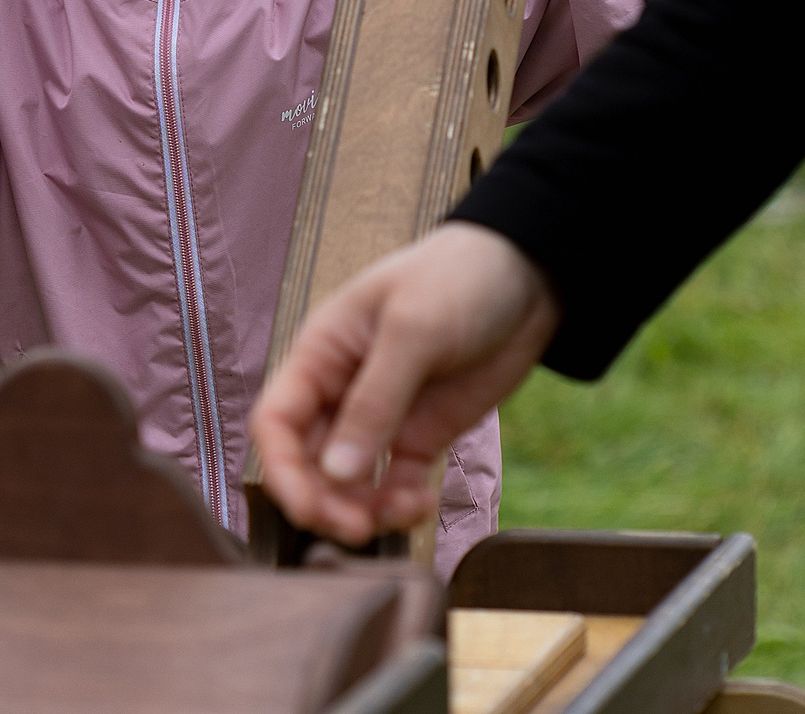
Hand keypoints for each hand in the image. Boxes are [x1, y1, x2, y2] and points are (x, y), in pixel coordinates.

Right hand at [250, 223, 561, 544]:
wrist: (529, 276)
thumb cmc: (458, 278)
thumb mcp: (414, 330)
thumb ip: (374, 402)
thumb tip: (335, 473)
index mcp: (322, 353)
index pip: (276, 420)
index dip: (281, 469)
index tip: (308, 508)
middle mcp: (341, 390)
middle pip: (307, 463)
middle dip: (324, 502)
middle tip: (357, 529)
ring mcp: (381, 416)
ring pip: (348, 483)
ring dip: (363, 510)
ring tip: (403, 512)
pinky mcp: (420, 435)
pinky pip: (394, 485)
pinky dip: (400, 505)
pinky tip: (422, 504)